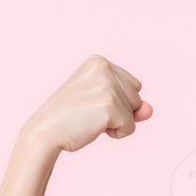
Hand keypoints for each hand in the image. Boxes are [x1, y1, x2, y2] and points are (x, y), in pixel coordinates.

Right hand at [19, 54, 152, 155]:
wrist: (45, 133)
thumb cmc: (70, 119)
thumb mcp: (101, 104)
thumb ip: (130, 103)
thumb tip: (150, 110)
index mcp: (98, 62)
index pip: (133, 85)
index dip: (117, 102)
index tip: (89, 104)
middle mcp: (104, 69)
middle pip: (136, 96)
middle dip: (119, 111)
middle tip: (88, 114)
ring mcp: (107, 86)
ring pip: (135, 112)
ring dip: (117, 123)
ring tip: (89, 120)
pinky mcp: (109, 105)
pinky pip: (130, 126)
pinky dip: (117, 134)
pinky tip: (93, 129)